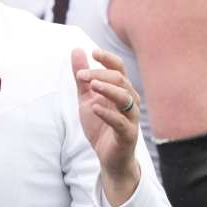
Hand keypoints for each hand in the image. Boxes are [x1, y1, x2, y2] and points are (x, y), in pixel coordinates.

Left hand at [72, 48, 141, 202]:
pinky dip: (108, 114)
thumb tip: (76, 49)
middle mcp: (130, 101)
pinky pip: (121, 122)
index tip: (93, 52)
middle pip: (121, 80)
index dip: (108, 58)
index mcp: (121, 91)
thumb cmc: (100, 126)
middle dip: (101, 75)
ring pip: (126, 98)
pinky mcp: (127, 134)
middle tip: (81, 76)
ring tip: (92, 86)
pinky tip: (95, 108)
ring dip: (108, 90)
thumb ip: (82, 78)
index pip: (119, 68)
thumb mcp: (87, 99)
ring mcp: (131, 118)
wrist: (108, 157)